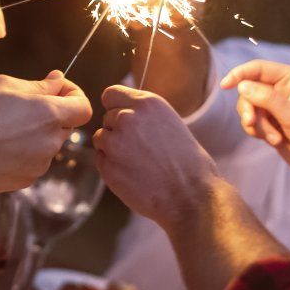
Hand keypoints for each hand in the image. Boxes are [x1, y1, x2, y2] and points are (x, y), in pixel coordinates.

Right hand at [0, 71, 90, 190]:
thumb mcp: (5, 85)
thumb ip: (39, 86)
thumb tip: (58, 82)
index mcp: (49, 114)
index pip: (84, 108)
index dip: (73, 96)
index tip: (56, 91)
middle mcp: (49, 142)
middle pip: (64, 127)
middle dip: (50, 116)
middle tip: (21, 109)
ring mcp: (38, 165)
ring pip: (46, 147)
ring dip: (34, 137)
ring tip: (2, 130)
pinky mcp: (24, 181)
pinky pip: (32, 164)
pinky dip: (21, 155)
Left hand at [93, 85, 219, 231]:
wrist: (189, 195)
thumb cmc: (188, 163)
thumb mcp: (170, 123)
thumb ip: (144, 115)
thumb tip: (123, 113)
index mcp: (147, 103)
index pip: (111, 93)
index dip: (116, 106)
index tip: (123, 117)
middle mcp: (127, 118)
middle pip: (107, 117)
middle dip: (117, 129)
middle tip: (139, 148)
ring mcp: (114, 142)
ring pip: (100, 138)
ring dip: (112, 148)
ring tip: (137, 162)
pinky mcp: (107, 165)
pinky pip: (100, 159)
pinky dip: (110, 166)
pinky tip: (132, 174)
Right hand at [219, 60, 289, 181]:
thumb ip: (267, 99)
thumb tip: (242, 86)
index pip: (258, 68)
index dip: (239, 74)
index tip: (224, 86)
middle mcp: (281, 88)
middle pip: (248, 89)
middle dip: (249, 108)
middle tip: (251, 122)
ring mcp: (274, 105)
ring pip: (247, 107)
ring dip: (256, 124)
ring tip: (274, 138)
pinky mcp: (269, 121)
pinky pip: (250, 121)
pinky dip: (257, 131)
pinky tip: (274, 140)